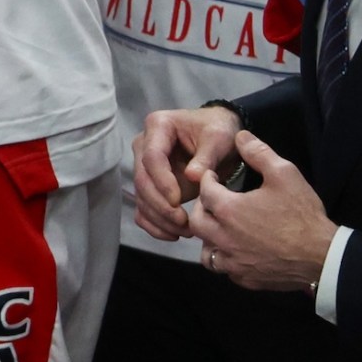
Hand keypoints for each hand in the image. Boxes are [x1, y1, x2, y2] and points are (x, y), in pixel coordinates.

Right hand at [131, 103, 242, 241]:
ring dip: (160, 218)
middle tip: (183, 221)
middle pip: (142, 180)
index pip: (152, 157)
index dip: (162, 181)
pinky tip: (173, 235)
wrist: (220, 138)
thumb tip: (193, 176)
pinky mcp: (150, 185)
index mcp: (158, 126)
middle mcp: (144, 146)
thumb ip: (207, 156)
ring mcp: (144, 166)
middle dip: (160, 205)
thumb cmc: (220, 131)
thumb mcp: (219, 138)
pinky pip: (143, 208)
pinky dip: (154, 225)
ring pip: (141, 197)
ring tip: (186, 231)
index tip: (179, 201)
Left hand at [192, 132, 337, 291]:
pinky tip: (237, 250)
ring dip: (209, 238)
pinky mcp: (245, 278)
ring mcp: (233, 261)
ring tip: (222, 228)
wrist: (324, 256)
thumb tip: (240, 136)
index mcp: (228, 210)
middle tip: (215, 201)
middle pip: (196, 220)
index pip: (204, 190)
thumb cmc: (303, 215)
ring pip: (205, 251)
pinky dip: (225, 259)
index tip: (214, 178)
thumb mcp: (285, 174)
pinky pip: (224, 269)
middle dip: (202, 208)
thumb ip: (259, 153)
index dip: (207, 180)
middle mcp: (223, 237)